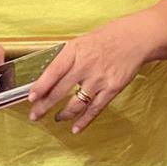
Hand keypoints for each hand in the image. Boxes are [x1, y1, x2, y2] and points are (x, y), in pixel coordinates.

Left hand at [27, 18, 150, 133]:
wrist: (135, 38)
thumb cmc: (107, 38)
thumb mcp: (82, 42)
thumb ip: (67, 58)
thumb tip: (48, 77)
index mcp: (76, 50)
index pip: (53, 71)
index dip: (41, 86)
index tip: (31, 98)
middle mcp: (86, 65)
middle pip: (61, 91)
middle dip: (45, 106)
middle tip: (35, 115)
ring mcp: (100, 78)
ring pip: (76, 103)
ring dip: (63, 114)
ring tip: (57, 118)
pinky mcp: (112, 88)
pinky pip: (95, 109)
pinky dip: (84, 120)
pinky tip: (76, 128)